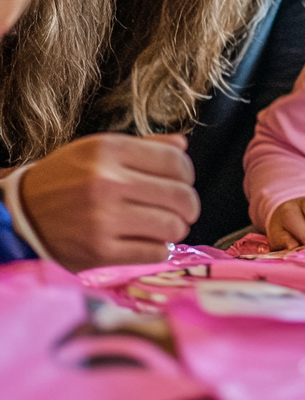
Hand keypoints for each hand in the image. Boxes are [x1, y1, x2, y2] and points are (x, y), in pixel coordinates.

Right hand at [18, 133, 199, 271]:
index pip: (176, 163)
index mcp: (109, 151)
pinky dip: (158, 250)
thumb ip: (145, 146)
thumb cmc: (67, 178)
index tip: (183, 182)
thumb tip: (183, 145)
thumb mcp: (100, 149)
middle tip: (181, 209)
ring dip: (176, 229)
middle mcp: (107, 183)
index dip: (187, 174)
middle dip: (188, 205)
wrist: (20, 214)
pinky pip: (155, 253)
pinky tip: (145, 242)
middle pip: (181, 196)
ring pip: (173, 227)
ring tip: (163, 226)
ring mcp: (103, 220)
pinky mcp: (99, 253)